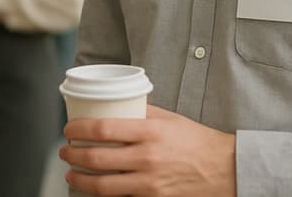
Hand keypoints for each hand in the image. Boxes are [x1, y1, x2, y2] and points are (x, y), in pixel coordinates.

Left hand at [58, 105, 235, 195]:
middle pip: (96, 158)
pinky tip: (93, 189)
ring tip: (71, 172)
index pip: (103, 128)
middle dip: (72, 154)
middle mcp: (147, 158)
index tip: (68, 128)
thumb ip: (142, 112)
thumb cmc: (198, 142)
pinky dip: (101, 195)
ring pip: (102, 185)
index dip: (78, 129)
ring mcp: (150, 183)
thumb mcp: (170, 119)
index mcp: (150, 132)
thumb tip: (116, 105)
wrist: (226, 170)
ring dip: (79, 179)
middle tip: (65, 150)